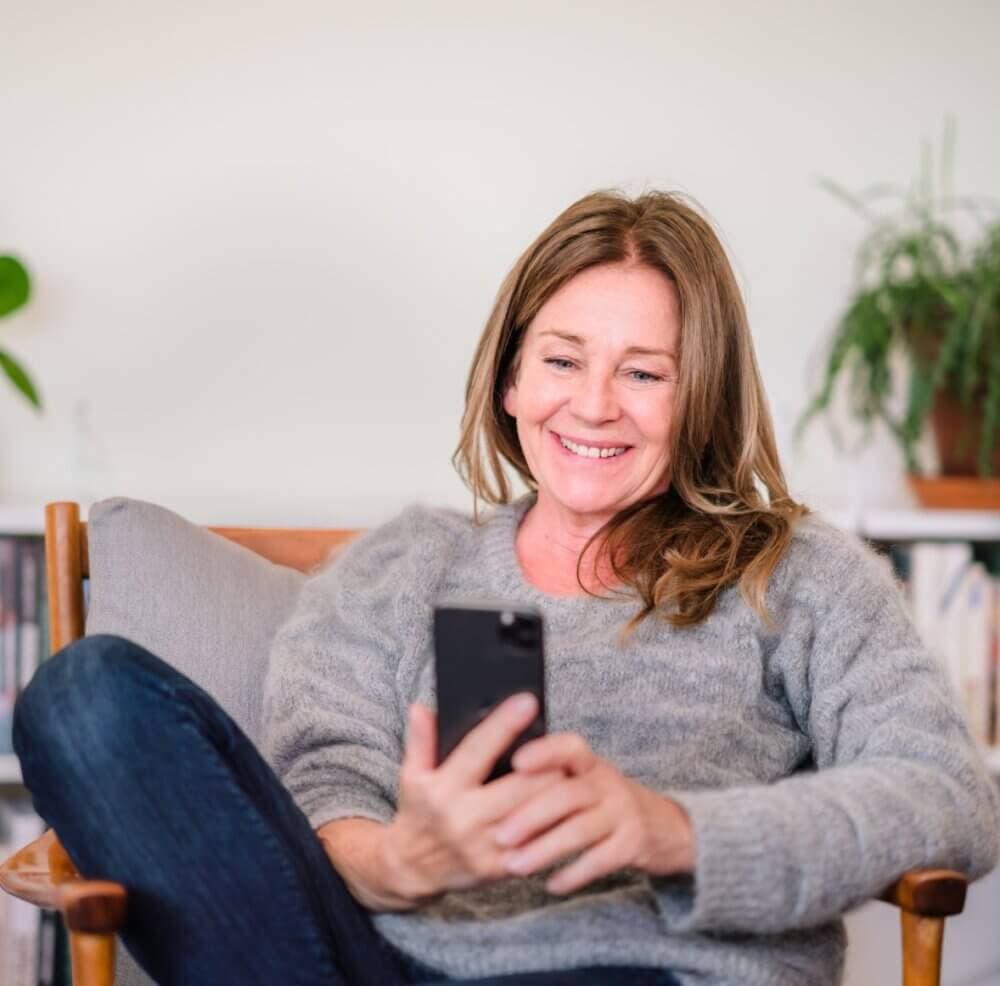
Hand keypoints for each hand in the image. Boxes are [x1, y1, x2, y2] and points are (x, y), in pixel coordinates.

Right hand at [378, 694, 563, 904]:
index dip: (503, 725)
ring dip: (556, 793)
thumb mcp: (412, 774)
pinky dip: (554, 824)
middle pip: (519, 786)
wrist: (413, 869)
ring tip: (572, 772)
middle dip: (547, 765)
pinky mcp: (499, 868)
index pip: (477, 750)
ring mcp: (483, 846)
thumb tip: (421, 707)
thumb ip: (420, 739)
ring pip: (534, 816)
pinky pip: (536, 844)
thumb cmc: (419, 811)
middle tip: (565, 746)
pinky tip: (567, 808)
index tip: (527, 701)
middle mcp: (463, 818)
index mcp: (442, 789)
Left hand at [493, 733, 694, 894]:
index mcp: (589, 763)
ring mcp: (623, 813)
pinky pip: (600, 860)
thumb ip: (551, 777)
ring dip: (545, 849)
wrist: (665, 826)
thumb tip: (493, 780)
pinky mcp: (633, 844)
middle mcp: (608, 783)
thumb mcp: (585, 778)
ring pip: (581, 830)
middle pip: (568, 794)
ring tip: (515, 866)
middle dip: (531, 815)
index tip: (516, 762)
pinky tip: (551, 884)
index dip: (545, 752)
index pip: (569, 747)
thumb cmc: (604, 800)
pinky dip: (574, 873)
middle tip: (500, 835)